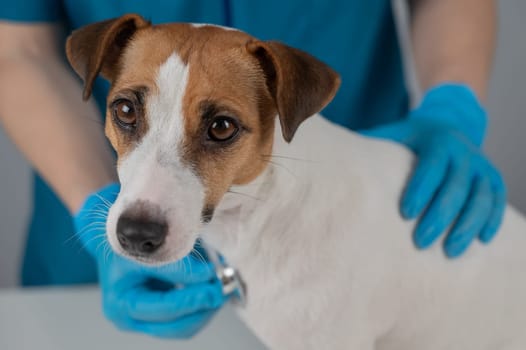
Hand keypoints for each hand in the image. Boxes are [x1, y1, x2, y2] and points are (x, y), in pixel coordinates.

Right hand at [74, 183, 225, 338]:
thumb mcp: (146, 249)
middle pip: (176, 327)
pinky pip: (185, 318)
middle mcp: (131, 319)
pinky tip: (211, 287)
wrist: (112, 240)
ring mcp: (145, 320)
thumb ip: (175, 264)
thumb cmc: (123, 242)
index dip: (194, 296)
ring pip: (184, 326)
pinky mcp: (158, 315)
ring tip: (221, 286)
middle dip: (203, 307)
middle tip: (223, 287)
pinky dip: (200, 304)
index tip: (214, 281)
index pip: (165, 308)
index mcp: (122, 304)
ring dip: (206, 308)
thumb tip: (208, 274)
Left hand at [363, 84, 505, 257]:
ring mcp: (481, 165)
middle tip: (422, 241)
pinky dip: (492, 220)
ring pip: (481, 197)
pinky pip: (498, 200)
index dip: (420, 189)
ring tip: (451, 250)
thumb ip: (368, 143)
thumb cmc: (410, 136)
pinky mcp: (492, 177)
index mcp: (436, 141)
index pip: (430, 166)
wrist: (449, 122)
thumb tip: (326, 155)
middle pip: (456, 186)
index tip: (405, 213)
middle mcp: (463, 152)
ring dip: (468, 224)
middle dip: (440, 215)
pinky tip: (482, 240)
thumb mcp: (392, 132)